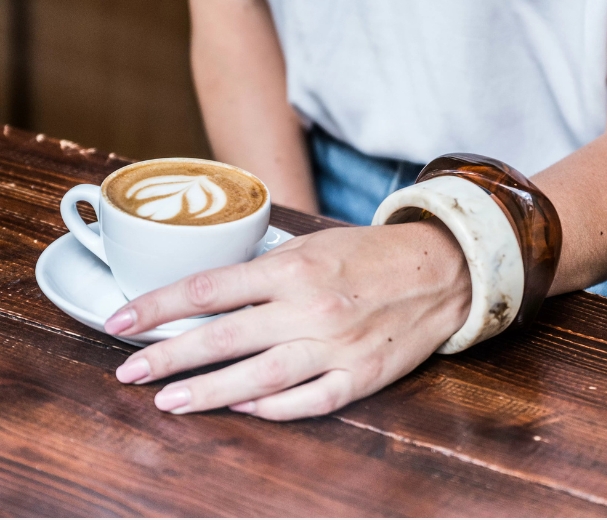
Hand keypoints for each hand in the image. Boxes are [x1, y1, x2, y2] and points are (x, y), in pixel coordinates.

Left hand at [106, 219, 470, 419]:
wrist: (439, 270)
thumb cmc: (368, 254)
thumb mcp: (313, 244)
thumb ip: (265, 270)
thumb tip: (211, 296)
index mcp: (294, 268)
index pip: (209, 288)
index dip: (158, 307)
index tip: (120, 321)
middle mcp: (310, 308)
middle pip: (224, 337)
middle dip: (168, 356)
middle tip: (127, 373)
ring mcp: (336, 347)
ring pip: (258, 378)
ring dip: (207, 391)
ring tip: (167, 401)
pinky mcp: (361, 377)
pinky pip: (307, 401)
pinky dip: (270, 408)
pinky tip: (240, 407)